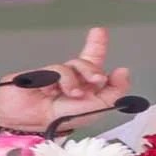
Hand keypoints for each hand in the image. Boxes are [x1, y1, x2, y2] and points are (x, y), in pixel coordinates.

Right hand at [0, 27, 130, 131]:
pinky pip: (57, 70)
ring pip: (74, 65)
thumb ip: (114, 91)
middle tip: (97, 79)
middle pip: (87, 60)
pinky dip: (58, 83)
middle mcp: (71, 78)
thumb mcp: (97, 108)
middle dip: (93, 69)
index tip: (99, 32)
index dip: (97, 45)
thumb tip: (123, 71)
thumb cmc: (63, 119)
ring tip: (73, 94)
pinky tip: (50, 93)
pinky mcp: (41, 73)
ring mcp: (55, 75)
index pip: (93, 61)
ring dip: (75, 81)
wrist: (31, 124)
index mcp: (85, 86)